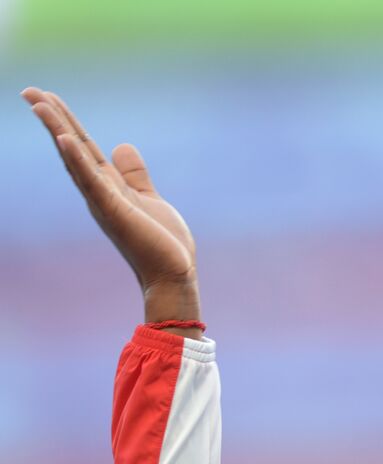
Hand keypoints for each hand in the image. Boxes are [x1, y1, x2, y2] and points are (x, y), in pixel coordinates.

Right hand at [22, 87, 200, 322]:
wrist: (173, 275)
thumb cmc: (162, 243)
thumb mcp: (148, 198)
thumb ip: (134, 174)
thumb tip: (120, 147)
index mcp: (108, 187)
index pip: (83, 148)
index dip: (67, 122)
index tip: (47, 97)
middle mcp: (100, 193)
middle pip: (73, 148)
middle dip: (53, 119)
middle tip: (29, 90)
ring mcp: (105, 203)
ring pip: (76, 161)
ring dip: (58, 132)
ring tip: (39, 105)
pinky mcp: (115, 213)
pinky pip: (93, 183)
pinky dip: (78, 161)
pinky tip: (65, 140)